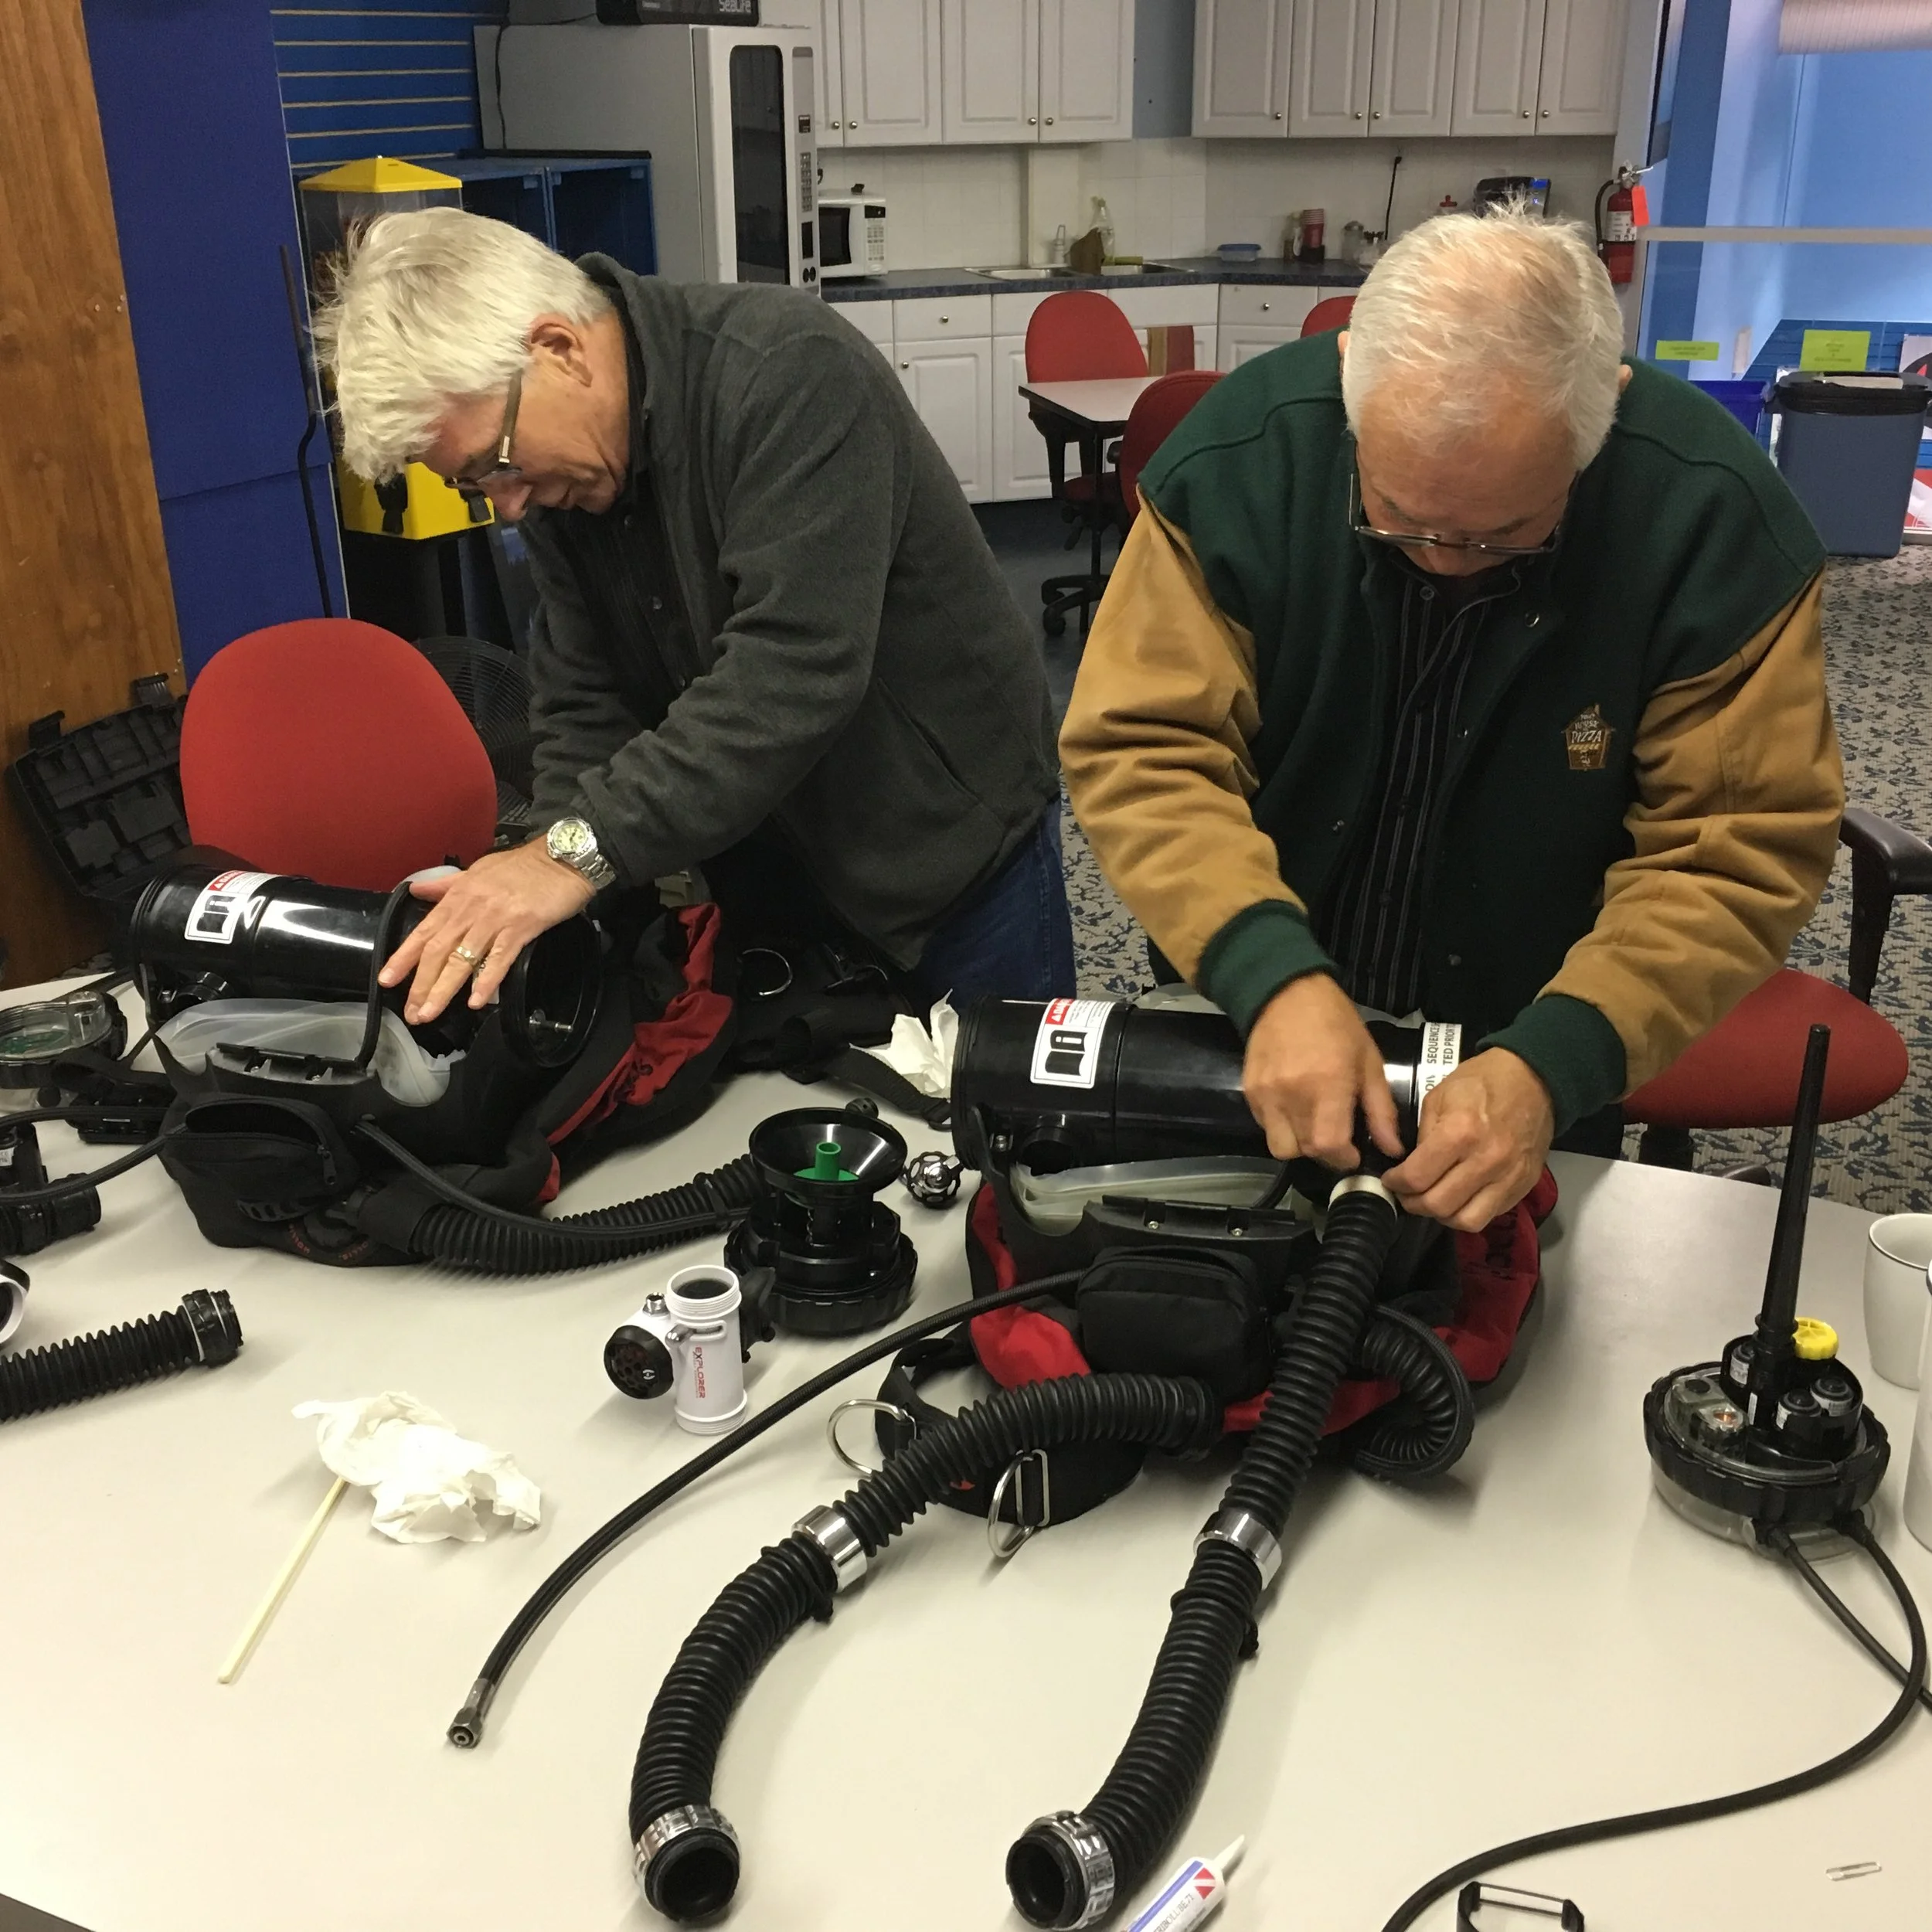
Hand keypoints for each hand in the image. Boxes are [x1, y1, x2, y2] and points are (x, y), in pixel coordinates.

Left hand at [377, 840, 594, 1024]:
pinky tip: (476, 1001)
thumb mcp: (478, 870)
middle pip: (438, 951)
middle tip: (411, 1011)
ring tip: (431, 1012)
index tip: (386, 979)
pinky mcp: (521, 928)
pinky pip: (499, 959)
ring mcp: (495, 919)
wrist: (562, 858)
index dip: (403, 957)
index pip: (423, 931)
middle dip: (421, 984)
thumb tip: (418, 889)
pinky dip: (486, 981)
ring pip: (462, 959)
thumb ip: (447, 885)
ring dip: (444, 989)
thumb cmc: (524, 866)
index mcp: (459, 896)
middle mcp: (471, 909)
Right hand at [1242, 974, 1403, 1170]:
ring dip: (1300, 1146)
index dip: (1344, 1159)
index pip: (1328, 1146)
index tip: (1354, 1154)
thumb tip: (1392, 1150)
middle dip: (1326, 1154)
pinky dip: (1282, 1127)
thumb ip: (1381, 1111)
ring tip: (1312, 1126)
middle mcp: (1292, 1095)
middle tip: (1338, 1140)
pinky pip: (1265, 1127)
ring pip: (1280, 1147)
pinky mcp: (1249, 1092)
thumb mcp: (1369, 1063)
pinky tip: (1294, 1107)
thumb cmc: (1337, 1024)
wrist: (1287, 993)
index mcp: (1327, 1086)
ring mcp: (1266, 1095)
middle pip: (1305, 1151)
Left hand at [1384, 1049, 1552, 1231]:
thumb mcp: (1439, 1096)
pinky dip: (1469, 1212)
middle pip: (1438, 1205)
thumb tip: (1410, 1166)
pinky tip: (1460, 1197)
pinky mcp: (1523, 1186)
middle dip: (1413, 1203)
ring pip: (1466, 1221)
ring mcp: (1508, 1176)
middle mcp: (1486, 1160)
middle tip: (1407, 1194)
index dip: (1395, 1184)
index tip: (1391, 1180)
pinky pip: (1490, 1215)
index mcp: (1460, 1132)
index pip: (1417, 1177)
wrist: (1533, 1079)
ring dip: (1442, 1215)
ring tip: (1434, 1199)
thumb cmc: (1483, 1081)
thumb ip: (1423, 1135)